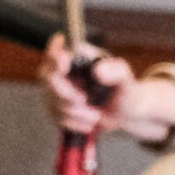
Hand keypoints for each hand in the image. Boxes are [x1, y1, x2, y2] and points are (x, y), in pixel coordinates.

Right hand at [37, 34, 174, 143]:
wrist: (123, 113)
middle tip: (84, 101)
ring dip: (74, 113)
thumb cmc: (125, 91)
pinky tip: (88, 123)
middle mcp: (63, 70)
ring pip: (51, 100)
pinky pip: (54, 115)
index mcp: (79, 57)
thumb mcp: (126, 80)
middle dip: (65, 94)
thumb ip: (117, 71)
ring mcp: (57, 89)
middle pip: (48, 77)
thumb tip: (98, 71)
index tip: (63, 65)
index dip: (53, 56)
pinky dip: (73, 123)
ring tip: (95, 116)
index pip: (56, 51)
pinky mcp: (56, 106)